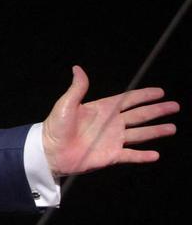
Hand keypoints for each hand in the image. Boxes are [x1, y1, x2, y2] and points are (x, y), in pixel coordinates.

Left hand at [42, 65, 178, 175]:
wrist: (49, 151)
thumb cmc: (55, 126)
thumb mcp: (66, 104)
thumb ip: (77, 88)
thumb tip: (77, 68)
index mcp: (102, 109)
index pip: (128, 100)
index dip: (144, 95)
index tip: (160, 92)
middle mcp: (111, 123)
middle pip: (140, 115)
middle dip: (157, 110)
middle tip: (175, 106)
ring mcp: (112, 140)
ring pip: (140, 134)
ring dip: (156, 131)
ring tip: (172, 128)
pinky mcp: (111, 155)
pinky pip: (131, 155)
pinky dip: (143, 156)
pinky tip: (156, 154)